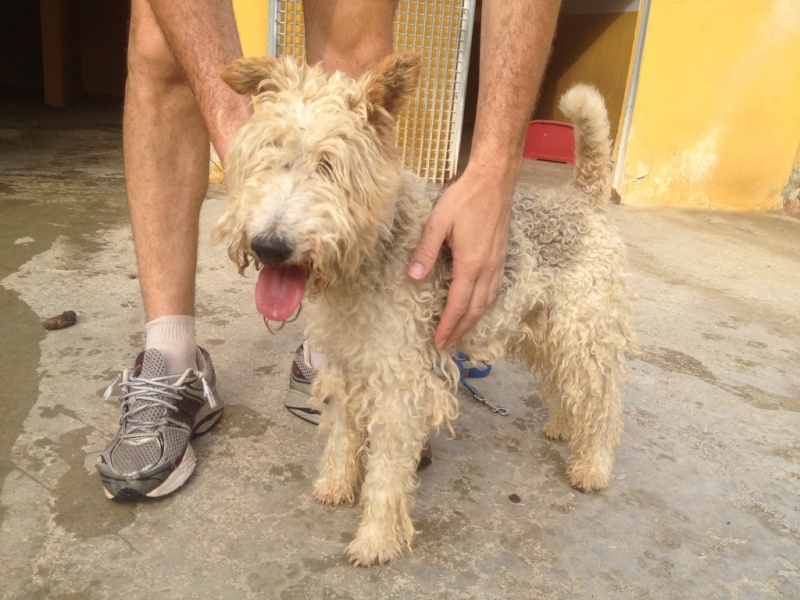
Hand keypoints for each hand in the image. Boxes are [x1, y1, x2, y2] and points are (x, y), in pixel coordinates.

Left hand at [407, 165, 513, 347]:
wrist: (494, 181)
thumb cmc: (464, 198)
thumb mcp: (437, 222)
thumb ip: (425, 251)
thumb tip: (413, 278)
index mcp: (470, 263)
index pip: (458, 303)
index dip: (448, 324)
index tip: (439, 340)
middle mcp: (487, 268)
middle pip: (475, 308)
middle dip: (461, 329)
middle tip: (448, 344)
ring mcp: (497, 263)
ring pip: (487, 301)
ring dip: (474, 320)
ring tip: (462, 333)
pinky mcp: (501, 256)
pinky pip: (495, 289)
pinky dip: (485, 305)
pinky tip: (479, 307)